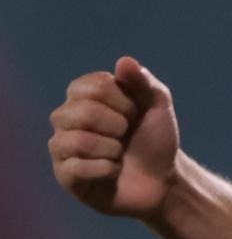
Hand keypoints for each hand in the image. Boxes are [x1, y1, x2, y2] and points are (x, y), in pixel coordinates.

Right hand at [48, 57, 180, 218]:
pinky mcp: (64, 175)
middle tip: (127, 134)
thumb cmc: (155, 138)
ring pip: (77, 141)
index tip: (135, 112)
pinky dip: (107, 169)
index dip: (123, 100)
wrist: (162, 178)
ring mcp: (62, 146)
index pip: (93, 86)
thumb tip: (124, 60)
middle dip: (117, 125)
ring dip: (112, 149)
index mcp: (84, 95)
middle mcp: (66, 117)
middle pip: (82, 112)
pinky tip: (113, 171)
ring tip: (119, 154)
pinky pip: (77, 168)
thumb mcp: (157, 106)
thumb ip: (142, 82)